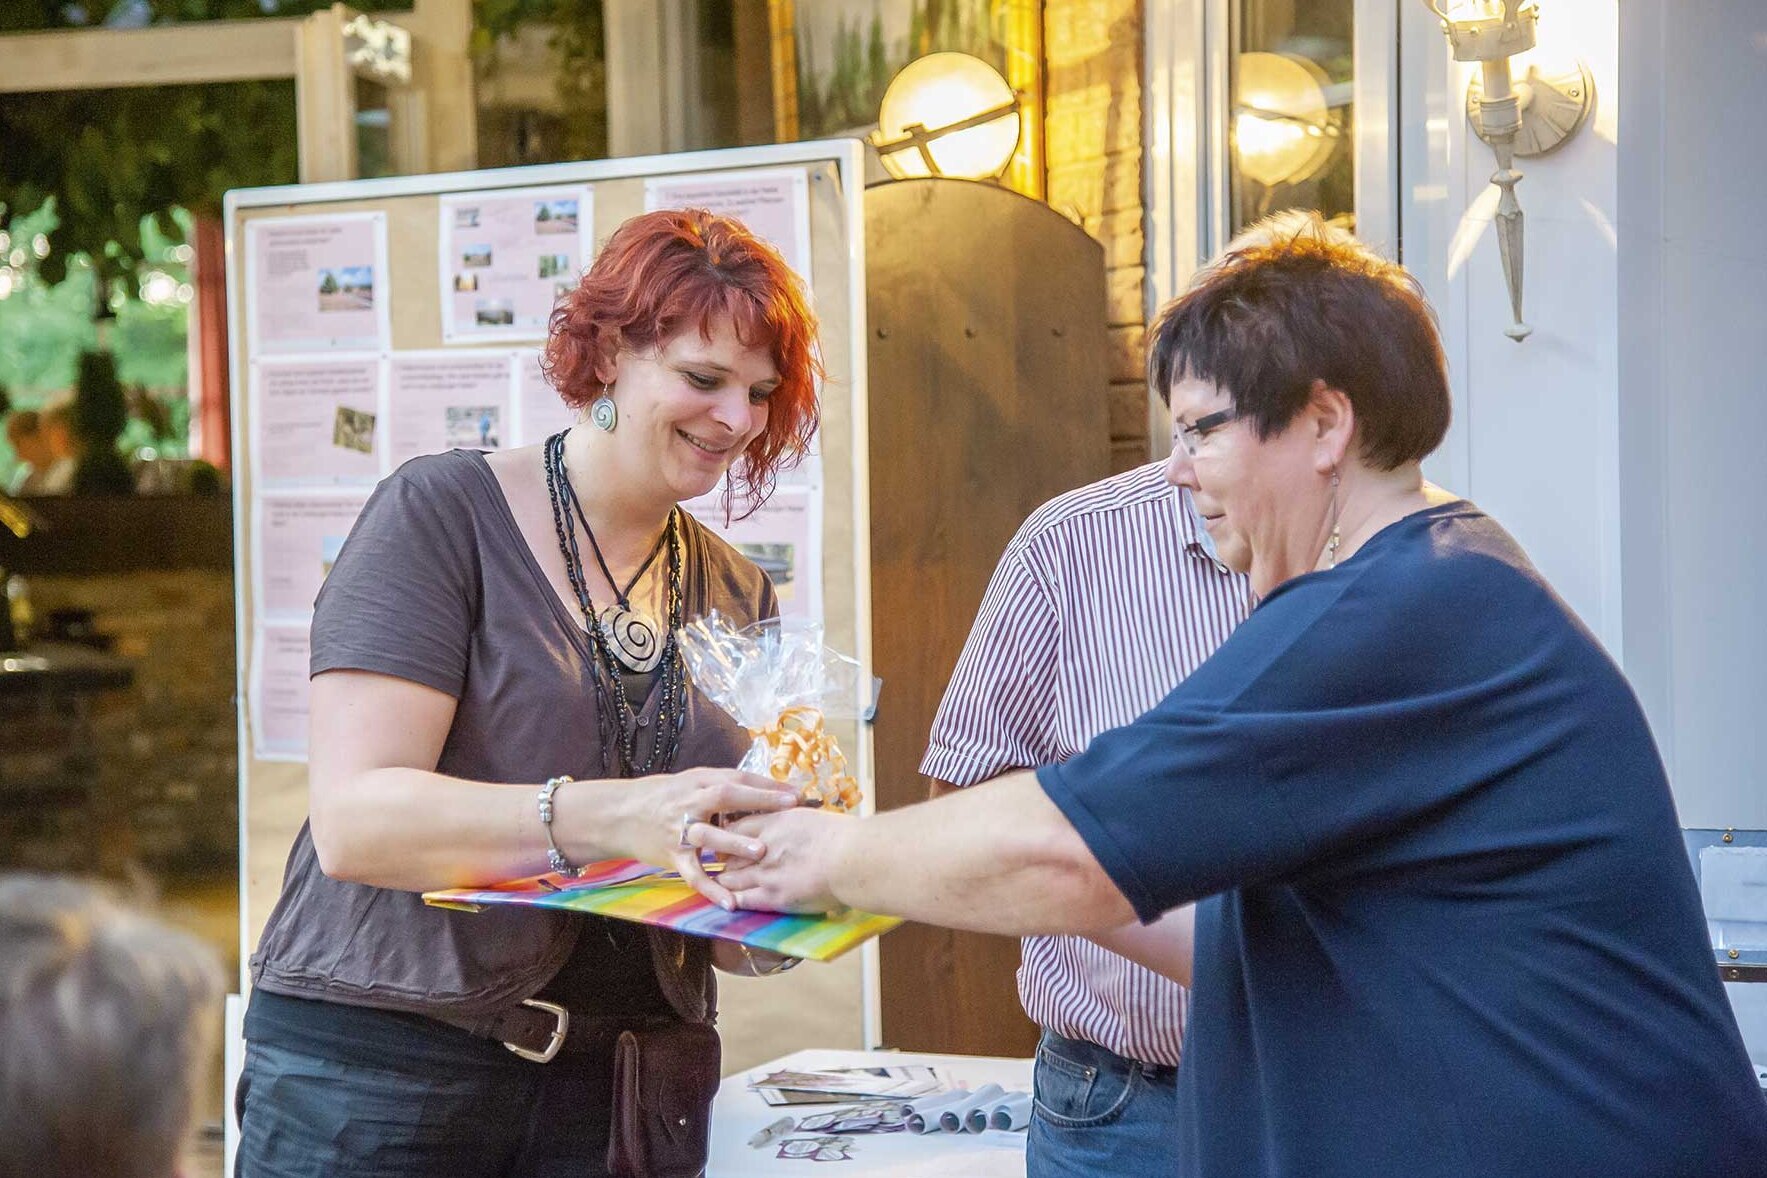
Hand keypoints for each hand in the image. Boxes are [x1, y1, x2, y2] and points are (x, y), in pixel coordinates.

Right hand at [599, 768, 797, 909]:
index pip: (737, 778)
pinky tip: (730, 902)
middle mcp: (689, 802)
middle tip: (788, 808)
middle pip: (725, 796)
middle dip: (757, 801)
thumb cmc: (663, 798)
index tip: (796, 792)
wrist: (618, 814)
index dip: (766, 784)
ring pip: (708, 835)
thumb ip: (723, 788)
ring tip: (760, 852)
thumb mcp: (691, 783)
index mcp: (699, 781)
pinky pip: (692, 874)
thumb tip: (766, 790)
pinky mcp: (671, 856)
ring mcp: (679, 829)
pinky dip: (710, 889)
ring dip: (734, 844)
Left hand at [712, 807, 853, 914]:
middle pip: (728, 852)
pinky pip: (742, 900)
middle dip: (724, 859)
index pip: (738, 827)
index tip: (729, 840)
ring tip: (722, 884)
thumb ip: (797, 822)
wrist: (852, 858)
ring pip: (730, 877)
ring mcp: (765, 872)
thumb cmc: (844, 836)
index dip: (730, 835)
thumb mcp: (814, 818)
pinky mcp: (773, 897)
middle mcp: (763, 846)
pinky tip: (729, 903)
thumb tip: (799, 825)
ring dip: (726, 881)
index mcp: (775, 821)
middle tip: (722, 863)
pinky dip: (732, 901)